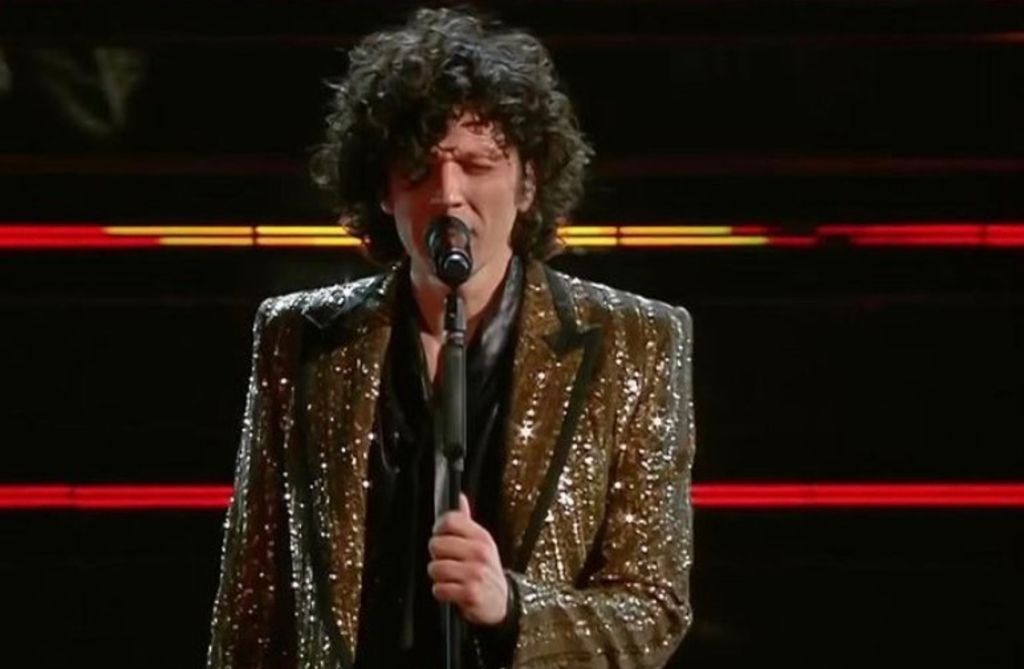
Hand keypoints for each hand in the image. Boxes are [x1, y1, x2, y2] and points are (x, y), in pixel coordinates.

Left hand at [428, 493, 508, 625]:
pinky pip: (439, 589)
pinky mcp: (470, 593)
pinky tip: (451, 590)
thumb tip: (459, 498)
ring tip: (449, 577)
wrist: (502, 602)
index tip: (440, 536)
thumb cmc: (487, 571)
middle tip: (447, 561)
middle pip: (436, 544)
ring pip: (435, 568)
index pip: (450, 521)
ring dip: (438, 576)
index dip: (439, 528)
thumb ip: (467, 521)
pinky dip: (441, 592)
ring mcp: (475, 573)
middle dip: (437, 555)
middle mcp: (479, 553)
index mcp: (481, 537)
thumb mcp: (482, 543)